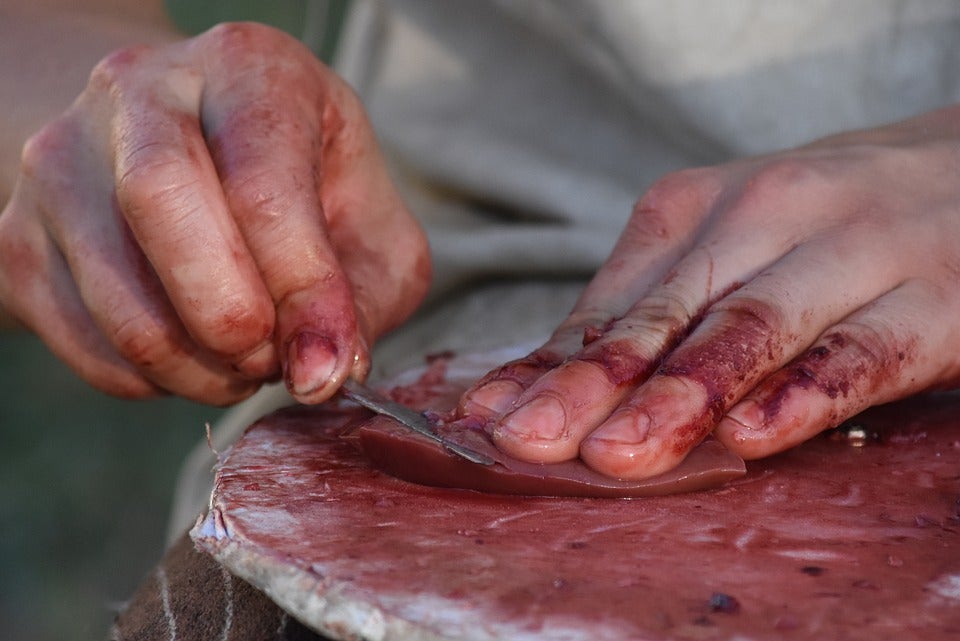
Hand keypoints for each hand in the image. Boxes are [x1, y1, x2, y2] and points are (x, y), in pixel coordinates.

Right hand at [0, 22, 429, 404]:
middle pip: (160, 204)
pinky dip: (155, 380)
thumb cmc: (299, 185)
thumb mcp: (366, 219)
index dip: (302, 290)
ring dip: (200, 369)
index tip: (328, 363)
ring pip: (119, 302)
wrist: (190, 149)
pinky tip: (194, 355)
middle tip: (274, 359)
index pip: (264, 184)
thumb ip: (362, 293)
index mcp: (247, 69)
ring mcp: (63, 163)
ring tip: (245, 359)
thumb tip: (321, 372)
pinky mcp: (20, 237)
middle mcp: (141, 93)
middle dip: (231, 320)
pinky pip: (88, 347)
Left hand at [461, 106, 959, 477]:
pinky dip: (801, 394)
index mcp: (695, 209)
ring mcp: (850, 255)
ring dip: (678, 397)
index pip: (610, 303)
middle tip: (526, 443)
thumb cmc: (816, 227)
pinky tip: (752, 436)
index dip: (545, 367)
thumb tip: (536, 388)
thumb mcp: (721, 248)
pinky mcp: (929, 302)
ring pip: (750, 330)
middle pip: (664, 318)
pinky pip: (858, 354)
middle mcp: (765, 218)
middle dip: (588, 388)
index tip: (486, 419)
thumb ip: (642, 314)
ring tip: (617, 452)